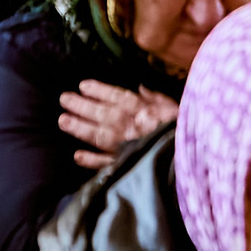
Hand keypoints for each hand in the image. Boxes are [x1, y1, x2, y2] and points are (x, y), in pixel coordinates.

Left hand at [59, 81, 177, 169]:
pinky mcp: (126, 165)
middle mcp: (130, 126)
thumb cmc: (183, 132)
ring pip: (99, 135)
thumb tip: (141, 87)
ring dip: (79, 128)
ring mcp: (126, 146)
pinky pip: (106, 163)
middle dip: (81, 106)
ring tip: (63, 121)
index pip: (117, 96)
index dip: (99, 90)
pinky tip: (77, 156)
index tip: (82, 85)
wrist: (188, 159)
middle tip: (64, 99)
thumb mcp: (174, 108)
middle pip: (101, 113)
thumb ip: (156, 98)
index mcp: (142, 110)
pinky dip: (91, 160)